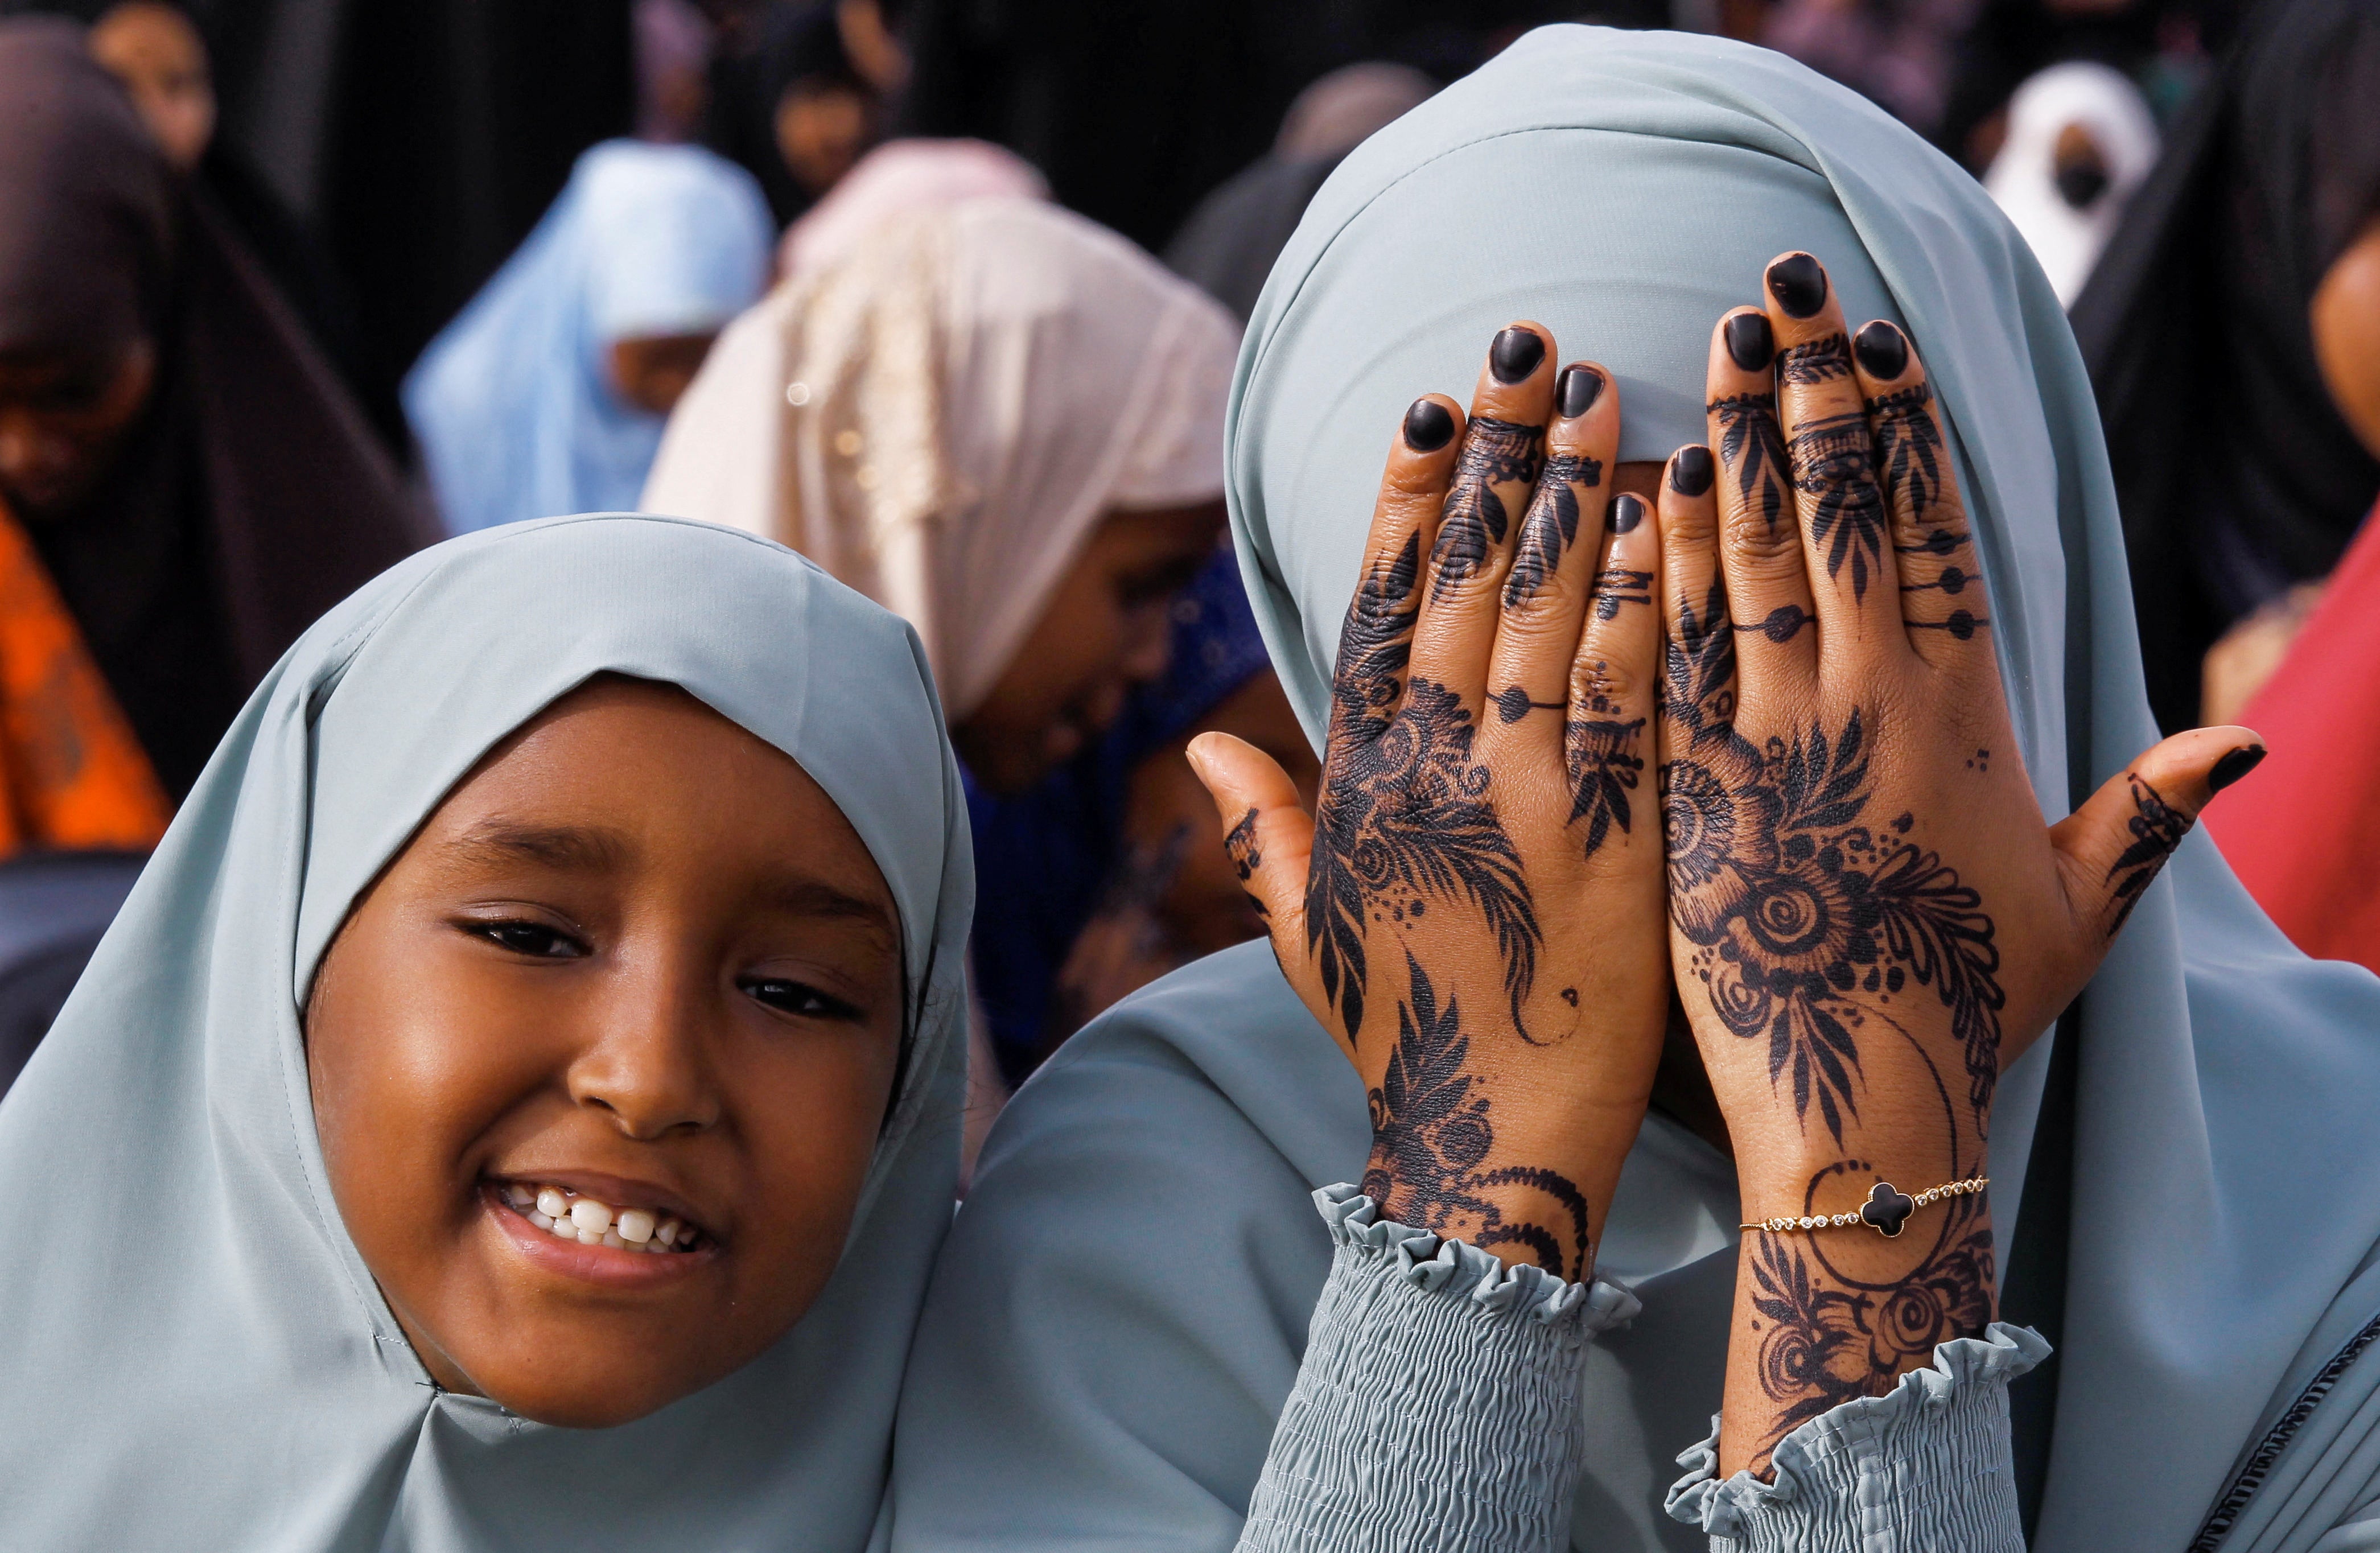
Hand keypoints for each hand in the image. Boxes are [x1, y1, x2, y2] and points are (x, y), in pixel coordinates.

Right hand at [1190, 323, 1669, 1282]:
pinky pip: (1632, 695)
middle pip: (1468, 585)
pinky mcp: (1613, 836)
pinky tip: (1671, 520)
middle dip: (1497, 456)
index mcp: (1361, 782)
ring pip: (1548, 618)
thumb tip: (1195, 746)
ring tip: (1604, 393)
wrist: (1489, 1144)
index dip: (1409, 501)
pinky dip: (1650, 602)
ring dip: (1576, 496)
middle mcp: (1433, 771)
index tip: (1432, 405)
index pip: (1382, 609)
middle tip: (1529, 345)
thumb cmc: (1401, 1032)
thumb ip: (1257, 827)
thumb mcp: (1304, 927)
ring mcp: (1523, 798)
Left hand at [1658, 251, 2266, 1473]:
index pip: (1936, 540)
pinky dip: (1661, 558)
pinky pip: (1667, 648)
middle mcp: (1862, 706)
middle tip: (1783, 287)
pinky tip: (1648, 479)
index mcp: (1960, 718)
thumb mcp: (2084, 907)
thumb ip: (2152, 808)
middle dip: (1813, 394)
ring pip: (1747, 559)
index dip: (1912, 434)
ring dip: (1733, 441)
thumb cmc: (1974, 1004)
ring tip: (1714, 343)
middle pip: (1838, 517)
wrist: (1859, 1100)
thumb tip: (2251, 739)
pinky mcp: (1687, 782)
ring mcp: (1768, 738)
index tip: (1887, 344)